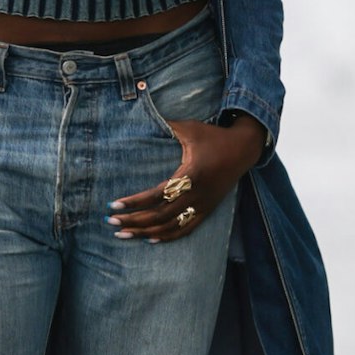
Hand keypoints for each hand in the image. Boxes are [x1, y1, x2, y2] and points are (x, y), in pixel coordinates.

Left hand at [107, 115, 265, 242]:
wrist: (243, 149)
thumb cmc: (213, 136)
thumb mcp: (190, 128)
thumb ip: (166, 125)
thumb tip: (142, 116)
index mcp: (191, 174)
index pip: (158, 195)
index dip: (135, 203)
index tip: (114, 204)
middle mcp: (197, 194)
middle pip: (160, 216)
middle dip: (134, 221)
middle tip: (111, 222)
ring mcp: (203, 205)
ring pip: (170, 226)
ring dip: (145, 232)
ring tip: (123, 234)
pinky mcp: (207, 210)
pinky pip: (186, 229)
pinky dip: (167, 236)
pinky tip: (150, 238)